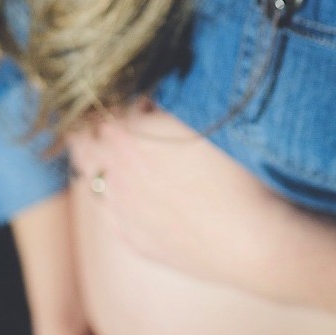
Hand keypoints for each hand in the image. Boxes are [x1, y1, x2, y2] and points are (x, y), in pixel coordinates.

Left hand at [67, 101, 301, 299]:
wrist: (254, 242)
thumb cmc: (237, 172)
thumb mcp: (203, 120)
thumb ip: (167, 101)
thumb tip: (150, 92)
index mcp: (126, 134)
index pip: (93, 106)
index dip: (110, 97)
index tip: (131, 95)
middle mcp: (114, 173)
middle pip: (82, 143)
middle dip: (93, 129)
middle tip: (115, 121)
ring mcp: (122, 211)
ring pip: (93, 180)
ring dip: (103, 165)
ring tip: (128, 158)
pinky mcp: (135, 242)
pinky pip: (114, 214)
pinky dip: (121, 200)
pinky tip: (146, 197)